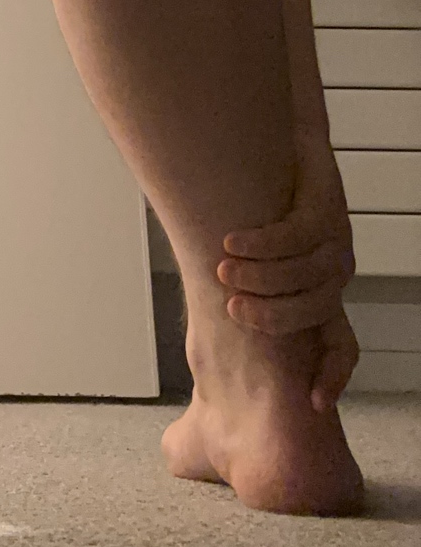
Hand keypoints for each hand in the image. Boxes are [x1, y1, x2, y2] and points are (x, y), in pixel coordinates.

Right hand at [218, 148, 358, 412]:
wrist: (283, 143)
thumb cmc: (257, 207)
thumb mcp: (252, 263)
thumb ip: (239, 295)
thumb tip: (204, 339)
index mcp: (322, 296)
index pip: (342, 347)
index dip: (332, 377)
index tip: (313, 402)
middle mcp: (334, 275)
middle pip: (314, 313)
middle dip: (273, 316)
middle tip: (233, 308)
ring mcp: (335, 242)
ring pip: (304, 274)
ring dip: (261, 275)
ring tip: (223, 268)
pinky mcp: (326, 209)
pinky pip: (294, 235)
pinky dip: (260, 242)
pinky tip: (231, 240)